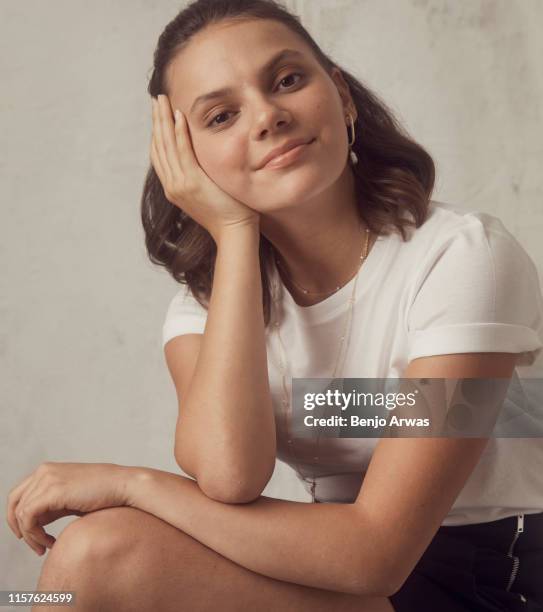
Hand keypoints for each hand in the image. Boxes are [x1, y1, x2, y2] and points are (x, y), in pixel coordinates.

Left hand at [6, 461, 129, 555]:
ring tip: (46, 546)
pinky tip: (50, 542)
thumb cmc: (102, 494)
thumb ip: (50, 506)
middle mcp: (44, 471)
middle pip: (13, 502)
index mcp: (47, 470)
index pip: (18, 494)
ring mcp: (47, 479)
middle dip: (19, 528)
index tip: (30, 536)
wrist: (123, 486)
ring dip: (31, 536)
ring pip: (20, 513)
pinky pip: (29, 517)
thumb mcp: (69, 499)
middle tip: (34, 545)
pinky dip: (34, 534)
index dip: (17, 518)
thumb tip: (33, 523)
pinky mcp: (53, 491)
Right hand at [150, 94, 259, 242]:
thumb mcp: (208, 193)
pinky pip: (183, 153)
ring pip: (167, 146)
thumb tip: (203, 162)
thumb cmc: (228, 214)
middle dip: (157, 121)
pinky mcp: (194, 182)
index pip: (160, 155)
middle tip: (157, 99)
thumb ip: (200, 177)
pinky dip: (179, 134)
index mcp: (174, 189)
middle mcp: (173, 186)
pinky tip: (178, 117)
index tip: (158, 114)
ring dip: (164, 121)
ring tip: (163, 101)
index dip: (157, 132)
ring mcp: (181, 185)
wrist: (234, 232)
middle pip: (159, 147)